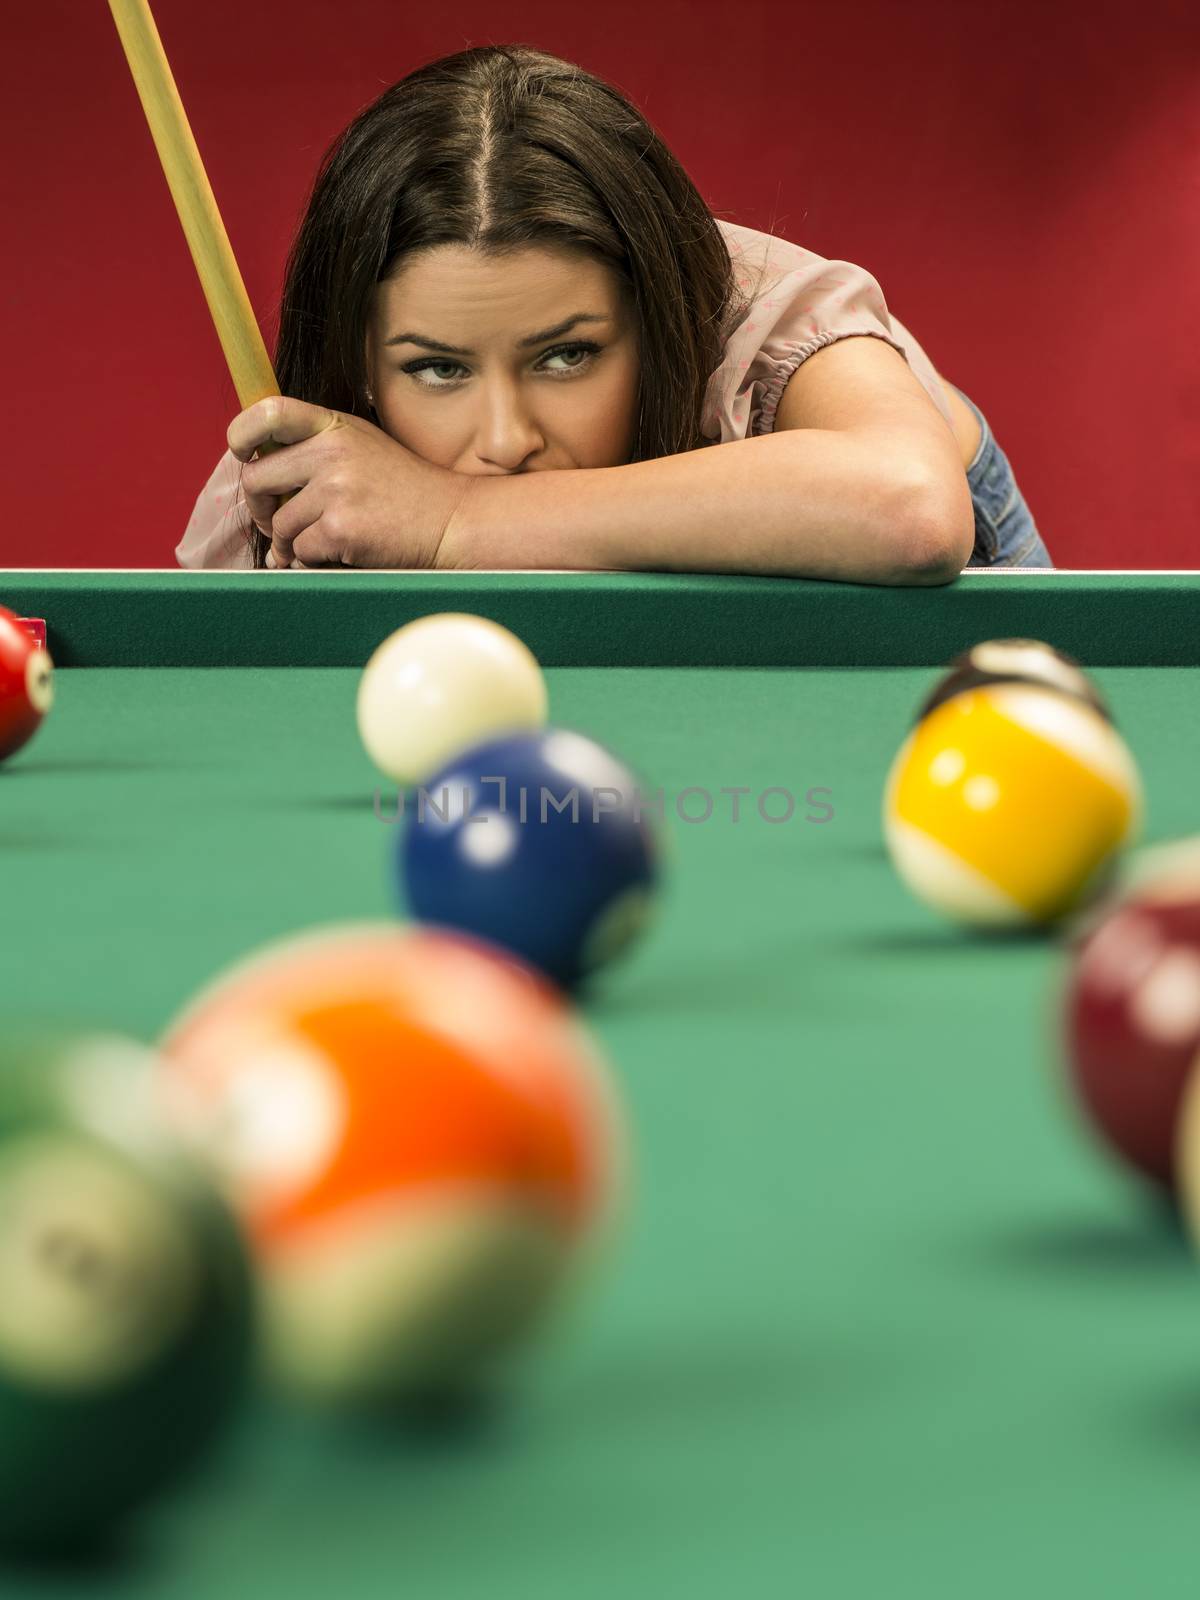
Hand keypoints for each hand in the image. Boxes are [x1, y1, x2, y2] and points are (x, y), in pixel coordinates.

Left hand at [227, 397, 475, 568]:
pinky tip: (338, 555)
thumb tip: (259, 468)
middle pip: (257, 478)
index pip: (269, 412)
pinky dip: (313, 561)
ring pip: (279, 525)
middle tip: (272, 523)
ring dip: (291, 543)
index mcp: (335, 427)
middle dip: (259, 509)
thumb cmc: (406, 492)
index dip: (241, 433)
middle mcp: (332, 453)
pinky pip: (301, 551)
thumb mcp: (364, 448)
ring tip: (319, 544)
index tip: (242, 454)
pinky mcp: (342, 528)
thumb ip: (319, 449)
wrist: (452, 522)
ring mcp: (336, 490)